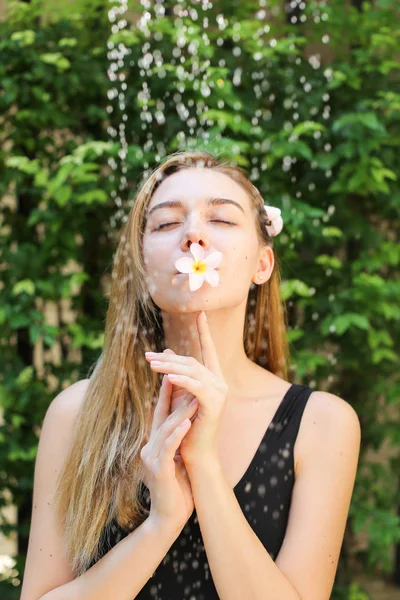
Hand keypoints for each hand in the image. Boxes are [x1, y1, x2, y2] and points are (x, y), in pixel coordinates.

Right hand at [140, 373, 198, 530]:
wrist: (169, 518)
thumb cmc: (176, 488)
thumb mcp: (176, 458)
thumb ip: (177, 439)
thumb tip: (186, 418)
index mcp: (154, 443)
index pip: (160, 412)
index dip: (166, 391)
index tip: (173, 370)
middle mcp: (149, 447)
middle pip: (161, 415)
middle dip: (172, 394)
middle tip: (182, 374)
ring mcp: (152, 458)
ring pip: (165, 429)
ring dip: (180, 412)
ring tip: (193, 397)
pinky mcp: (158, 470)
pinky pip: (168, 448)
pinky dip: (177, 434)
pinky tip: (187, 424)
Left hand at [145, 311, 228, 468]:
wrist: (196, 455)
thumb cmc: (186, 427)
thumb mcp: (179, 396)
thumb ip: (175, 374)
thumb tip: (165, 351)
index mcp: (214, 379)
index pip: (208, 349)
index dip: (204, 331)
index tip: (200, 312)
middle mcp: (220, 382)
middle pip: (192, 361)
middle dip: (168, 358)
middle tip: (147, 357)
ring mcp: (219, 392)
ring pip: (191, 371)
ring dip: (168, 367)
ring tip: (150, 365)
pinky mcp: (214, 404)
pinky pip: (195, 386)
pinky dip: (181, 380)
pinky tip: (167, 377)